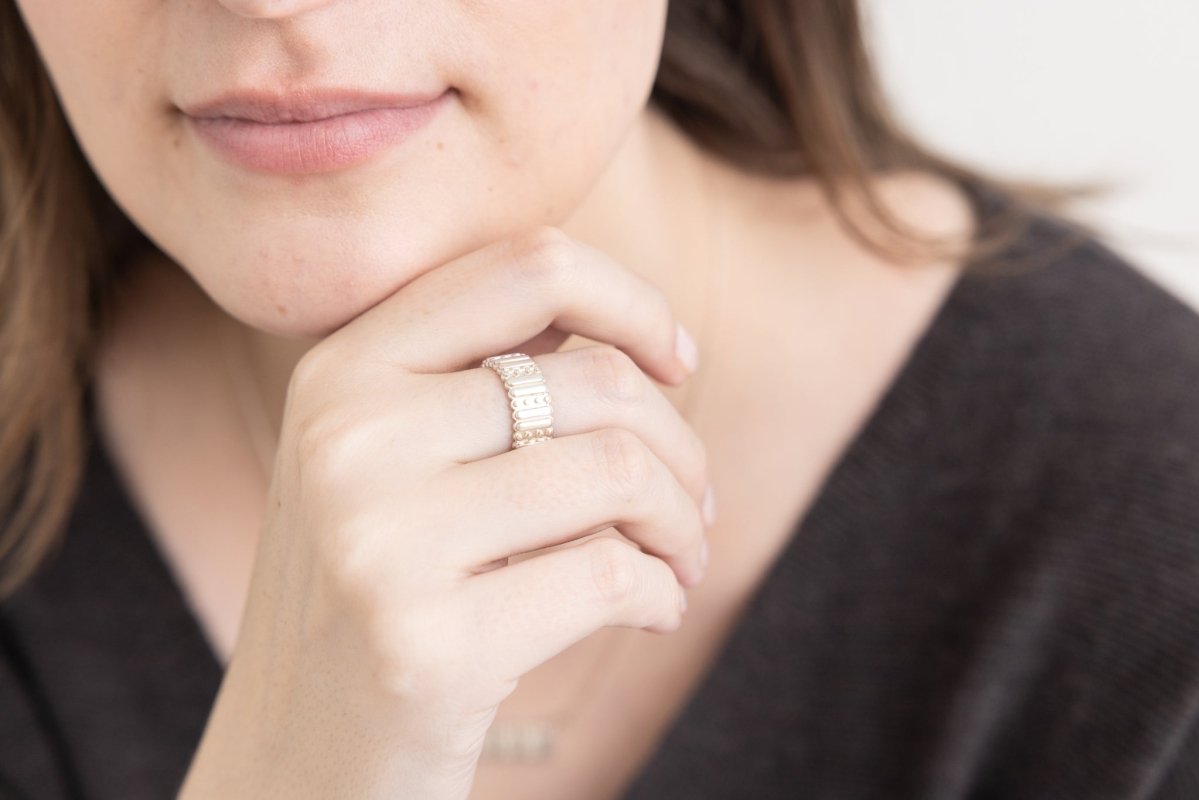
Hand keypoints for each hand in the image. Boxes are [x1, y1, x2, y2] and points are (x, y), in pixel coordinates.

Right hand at [177, 227, 710, 799]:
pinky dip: (663, 592)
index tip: (678, 362)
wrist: (299, 758)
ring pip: (617, 471)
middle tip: (693, 504)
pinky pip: (613, 574)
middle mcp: (347, 437)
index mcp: (341, 369)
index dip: (633, 301)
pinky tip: (654, 611)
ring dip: (682, 523)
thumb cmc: (379, 594)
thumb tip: (642, 339)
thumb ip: (481, 381)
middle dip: (679, 446)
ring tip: (680, 560)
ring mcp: (378, 539)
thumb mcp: (391, 464)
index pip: (528, 265)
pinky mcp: (426, 643)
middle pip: (596, 379)